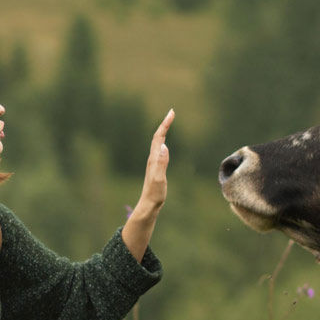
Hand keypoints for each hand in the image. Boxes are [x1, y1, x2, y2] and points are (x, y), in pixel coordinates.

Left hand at [122, 109, 172, 258]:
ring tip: (168, 123)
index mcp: (153, 159)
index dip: (165, 125)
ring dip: (163, 132)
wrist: (148, 206)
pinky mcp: (155, 169)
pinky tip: (164, 144)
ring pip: (157, 143)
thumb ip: (161, 163)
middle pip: (157, 137)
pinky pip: (159, 151)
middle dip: (164, 124)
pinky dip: (163, 142)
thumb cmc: (154, 195)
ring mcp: (153, 164)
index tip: (171, 113)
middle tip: (172, 113)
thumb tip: (164, 146)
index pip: (159, 137)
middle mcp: (152, 159)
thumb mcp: (159, 179)